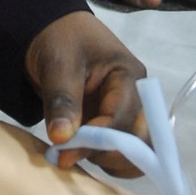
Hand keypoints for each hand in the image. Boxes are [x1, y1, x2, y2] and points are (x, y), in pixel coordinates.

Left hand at [25, 11, 145, 176]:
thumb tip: (62, 139)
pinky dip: (104, 160)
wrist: (53, 32)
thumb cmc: (60, 40)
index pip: (123, 118)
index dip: (97, 140)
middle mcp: (137, 97)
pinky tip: (78, 155)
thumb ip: (62, 100)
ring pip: (137, 152)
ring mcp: (129, 113)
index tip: (64, 151)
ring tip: (72, 155)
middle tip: (72, 156)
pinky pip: (121, 151)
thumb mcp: (58, 63)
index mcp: (130, 75)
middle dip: (111, 156)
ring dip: (108, 162)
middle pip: (142, 141)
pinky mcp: (116, 124)